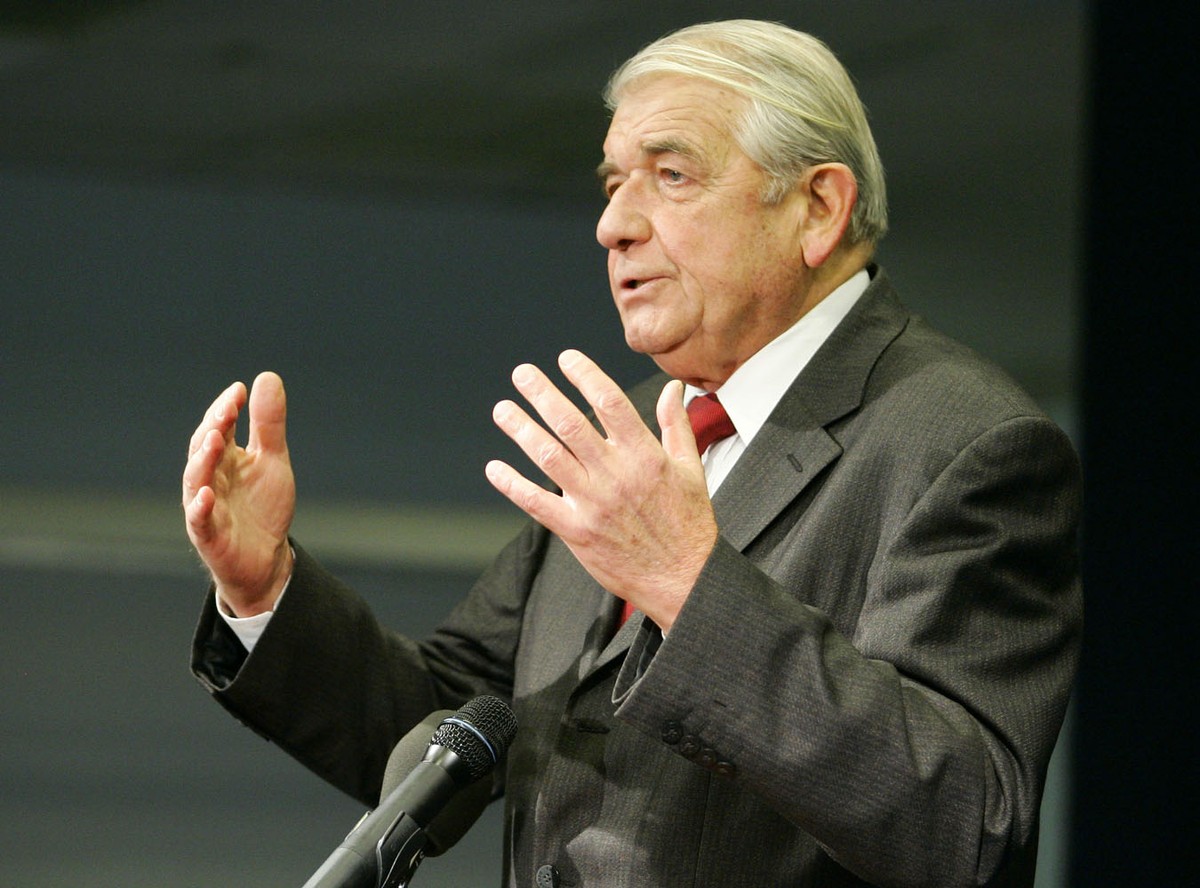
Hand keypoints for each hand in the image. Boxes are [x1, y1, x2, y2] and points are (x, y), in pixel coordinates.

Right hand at [182, 371, 294, 615]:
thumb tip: (266, 377)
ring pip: (196, 480)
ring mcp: (206, 507)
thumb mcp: (272, 460)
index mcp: (223, 458)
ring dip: (203, 460)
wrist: (266, 558)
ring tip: (215, 440)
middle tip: (228, 408)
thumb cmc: (263, 506)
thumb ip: (268, 424)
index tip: (240, 390)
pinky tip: (207, 495)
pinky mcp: (208, 536)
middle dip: (214, 428)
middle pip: (203, 449)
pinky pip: (199, 521)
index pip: (218, 427)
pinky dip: (201, 508)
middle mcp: (209, 479)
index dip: (226, 408)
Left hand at [485, 349, 716, 631]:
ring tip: (502, 409)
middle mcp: (616, 475)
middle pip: (570, 423)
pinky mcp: (577, 532)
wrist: (683, 578)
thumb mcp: (691, 469)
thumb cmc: (688, 523)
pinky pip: (537, 504)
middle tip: (522, 373)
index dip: (585, 375)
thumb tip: (672, 388)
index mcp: (645, 455)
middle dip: (542, 393)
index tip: (566, 358)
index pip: (609, 401)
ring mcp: (594, 504)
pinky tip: (494, 468)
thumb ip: (675, 425)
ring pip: (548, 457)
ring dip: (521, 430)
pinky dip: (512, 485)